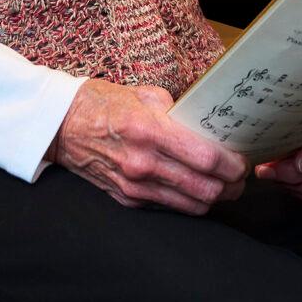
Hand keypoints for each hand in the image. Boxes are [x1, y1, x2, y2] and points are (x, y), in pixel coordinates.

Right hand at [47, 80, 247, 213]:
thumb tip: (205, 123)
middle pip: (206, 189)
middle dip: (231, 186)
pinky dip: (188, 201)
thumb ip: (176, 109)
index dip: (233, 165)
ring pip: (192, 205)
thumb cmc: (100, 104)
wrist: (59, 127)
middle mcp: (144, 164)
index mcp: (149, 131)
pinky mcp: (127, 199)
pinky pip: (170, 207)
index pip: (206, 159)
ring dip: (214, 198)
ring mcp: (135, 186)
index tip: (243, 160)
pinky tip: (194, 188)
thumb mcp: (140, 94)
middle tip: (239, 176)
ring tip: (223, 186)